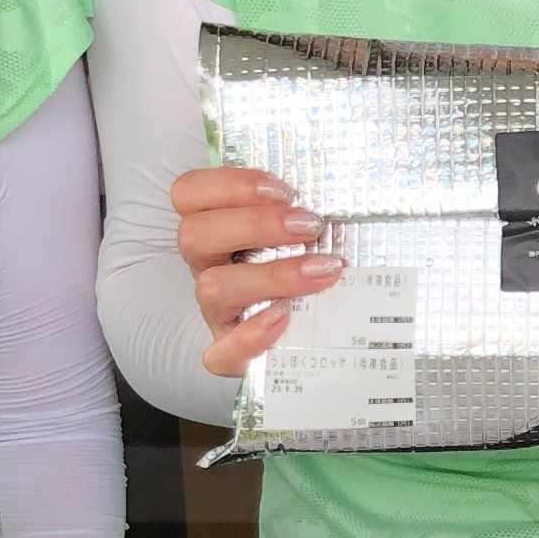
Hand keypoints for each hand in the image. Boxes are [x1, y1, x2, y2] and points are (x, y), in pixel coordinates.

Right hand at [173, 164, 331, 379]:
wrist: (311, 329)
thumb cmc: (307, 261)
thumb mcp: (303, 227)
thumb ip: (306, 207)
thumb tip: (349, 188)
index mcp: (215, 225)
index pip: (189, 193)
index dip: (229, 185)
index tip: (283, 190)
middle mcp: (208, 264)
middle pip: (194, 235)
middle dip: (256, 224)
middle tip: (310, 225)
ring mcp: (215, 309)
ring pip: (211, 287)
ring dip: (270, 275)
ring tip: (322, 271)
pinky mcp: (227, 352)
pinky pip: (220, 352)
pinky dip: (251, 337)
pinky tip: (286, 319)